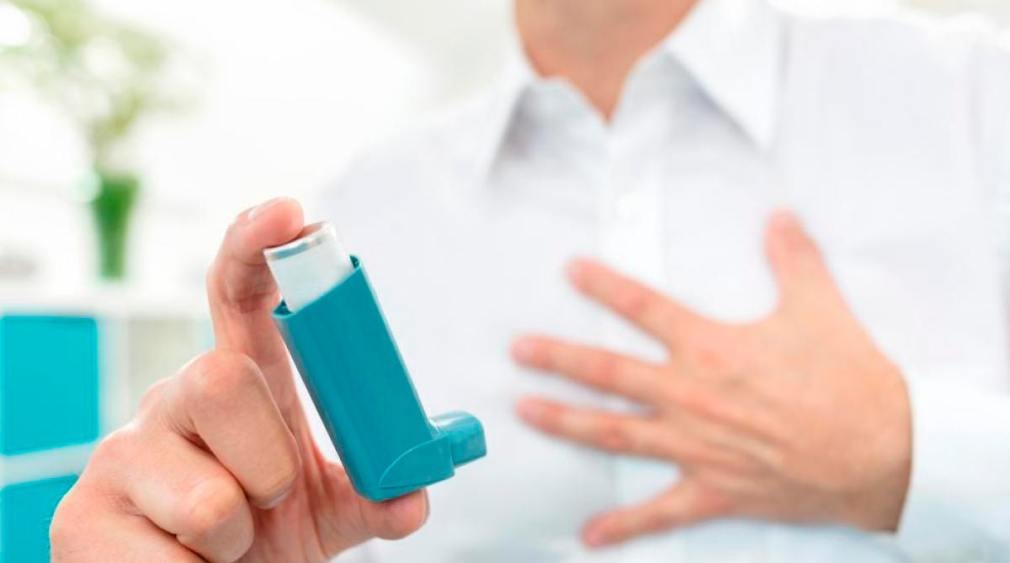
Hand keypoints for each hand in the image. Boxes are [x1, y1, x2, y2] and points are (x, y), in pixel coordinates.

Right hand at [51, 198, 426, 562]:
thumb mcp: (328, 511)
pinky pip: (165, 559)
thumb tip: (412, 492)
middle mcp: (175, 400)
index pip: (238, 295)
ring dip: (238, 539)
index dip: (257, 248)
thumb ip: (373, 493)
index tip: (290, 212)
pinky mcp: (80, 516)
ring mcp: (121, 452)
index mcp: (240, 384)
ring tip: (224, 546)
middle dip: (268, 460)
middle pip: (221, 379)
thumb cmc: (265, 538)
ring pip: (208, 495)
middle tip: (270, 502)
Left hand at [512, 210, 911, 547]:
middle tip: (519, 350)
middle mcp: (692, 396)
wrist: (885, 451)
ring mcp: (697, 446)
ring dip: (566, 422)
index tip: (570, 271)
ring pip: (615, 433)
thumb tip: (779, 218)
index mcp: (712, 349)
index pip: (644, 308)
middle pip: (609, 373)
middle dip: (558, 359)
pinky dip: (624, 526)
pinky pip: (660, 512)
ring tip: (526, 411)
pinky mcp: (713, 489)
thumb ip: (793, 257)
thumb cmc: (851, 380)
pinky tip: (590, 533)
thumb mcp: (819, 307)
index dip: (603, 286)